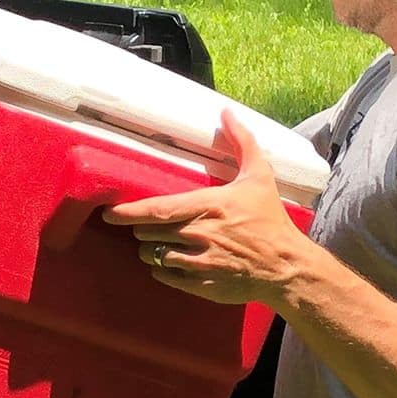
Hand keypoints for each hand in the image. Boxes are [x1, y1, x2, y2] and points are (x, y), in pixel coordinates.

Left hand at [101, 112, 309, 305]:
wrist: (287, 266)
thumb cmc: (270, 220)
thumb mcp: (259, 176)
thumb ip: (241, 142)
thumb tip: (226, 112)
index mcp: (208, 206)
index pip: (157, 209)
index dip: (129, 212)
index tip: (109, 212)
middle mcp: (200, 234)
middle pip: (149, 232)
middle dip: (143, 228)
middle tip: (150, 225)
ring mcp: (199, 262)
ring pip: (153, 255)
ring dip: (150, 249)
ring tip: (160, 243)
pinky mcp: (200, 285)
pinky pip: (165, 276)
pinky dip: (162, 269)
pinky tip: (172, 262)